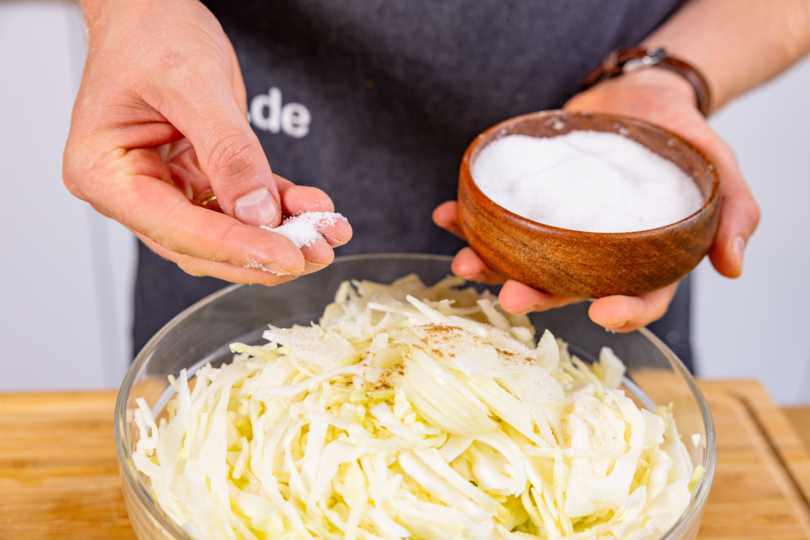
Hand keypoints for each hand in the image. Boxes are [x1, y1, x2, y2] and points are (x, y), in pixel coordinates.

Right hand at [64, 0, 350, 284]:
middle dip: (263, 251)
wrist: (154, 9)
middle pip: (202, 243)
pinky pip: (244, 204)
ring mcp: (167, 188)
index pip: (176, 228)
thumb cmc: (150, 32)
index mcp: (104, 172)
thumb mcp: (193, 83)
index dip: (236, 247)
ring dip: (281, 234)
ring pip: (228, 231)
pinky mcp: (199, 179)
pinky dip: (282, 207)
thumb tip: (258, 211)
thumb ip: (228, 150)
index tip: (285, 257)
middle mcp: (131, 190)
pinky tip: (314, 208)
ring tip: (327, 233)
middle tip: (315, 253)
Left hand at [434, 68, 759, 331]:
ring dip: (491, 264)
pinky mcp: (531, 204)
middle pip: (568, 286)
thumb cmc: (680, 134)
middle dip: (536, 294)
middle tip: (509, 295)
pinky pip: (498, 218)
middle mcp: (596, 254)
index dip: (623, 311)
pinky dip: (469, 218)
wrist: (637, 97)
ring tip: (464, 258)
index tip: (599, 312)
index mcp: (644, 258)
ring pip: (524, 259)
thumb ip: (734, 210)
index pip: (640, 296)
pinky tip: (447, 213)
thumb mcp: (717, 164)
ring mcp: (559, 231)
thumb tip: (734, 267)